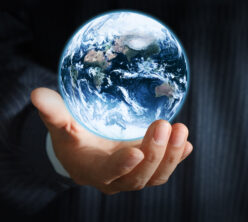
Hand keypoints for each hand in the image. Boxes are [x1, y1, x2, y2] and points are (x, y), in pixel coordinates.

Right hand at [31, 87, 192, 193]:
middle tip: (164, 125)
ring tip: (181, 129)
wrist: (88, 153)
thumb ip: (53, 113)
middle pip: (140, 176)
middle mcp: (118, 178)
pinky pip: (165, 168)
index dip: (122, 166)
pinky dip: (178, 156)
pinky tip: (186, 142)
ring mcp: (136, 174)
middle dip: (155, 153)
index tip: (136, 151)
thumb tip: (37, 93)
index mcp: (95, 170)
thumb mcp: (63, 127)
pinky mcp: (149, 167)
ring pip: (157, 175)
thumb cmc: (75, 140)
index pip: (109, 174)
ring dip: (172, 154)